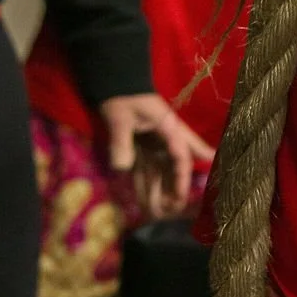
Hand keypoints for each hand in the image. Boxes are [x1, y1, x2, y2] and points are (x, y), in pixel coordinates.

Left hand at [98, 94, 214, 218]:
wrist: (114, 84)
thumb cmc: (123, 97)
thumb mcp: (120, 116)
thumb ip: (121, 141)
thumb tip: (122, 167)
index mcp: (168, 128)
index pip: (180, 156)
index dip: (181, 177)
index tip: (180, 196)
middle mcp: (165, 139)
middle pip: (175, 167)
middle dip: (177, 188)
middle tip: (177, 209)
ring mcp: (153, 145)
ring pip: (161, 172)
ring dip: (162, 190)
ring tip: (163, 212)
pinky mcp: (140, 148)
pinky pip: (145, 170)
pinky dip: (146, 185)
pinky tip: (147, 202)